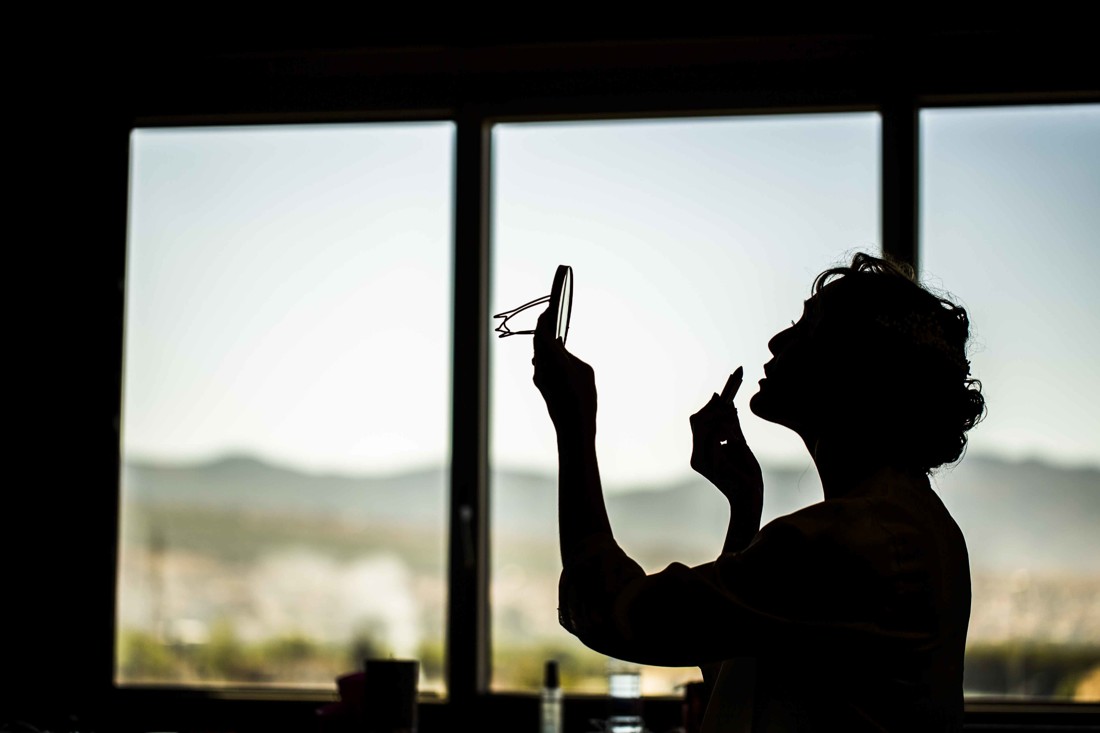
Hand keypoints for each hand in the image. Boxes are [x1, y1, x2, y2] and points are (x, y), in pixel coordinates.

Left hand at [532, 306, 596, 436]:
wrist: (573, 429)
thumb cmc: (584, 400)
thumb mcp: (585, 371)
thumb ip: (570, 355)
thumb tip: (558, 349)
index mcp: (554, 360)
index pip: (542, 331)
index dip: (545, 317)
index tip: (551, 307)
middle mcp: (541, 367)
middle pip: (538, 340)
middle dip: (544, 326)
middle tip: (553, 315)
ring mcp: (539, 376)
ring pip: (538, 351)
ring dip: (544, 340)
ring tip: (555, 331)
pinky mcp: (540, 385)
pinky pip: (541, 362)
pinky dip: (547, 353)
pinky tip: (556, 352)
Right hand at [689, 393, 762, 507]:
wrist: (750, 497)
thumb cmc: (746, 474)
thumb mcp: (739, 445)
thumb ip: (732, 427)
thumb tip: (729, 405)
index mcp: (701, 452)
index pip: (697, 422)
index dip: (708, 408)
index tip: (721, 394)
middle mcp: (697, 456)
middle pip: (697, 421)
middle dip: (714, 409)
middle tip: (730, 402)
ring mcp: (702, 462)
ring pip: (704, 426)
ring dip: (722, 419)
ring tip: (736, 423)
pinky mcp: (712, 464)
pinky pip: (716, 437)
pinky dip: (728, 432)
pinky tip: (739, 440)